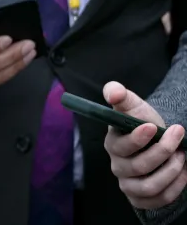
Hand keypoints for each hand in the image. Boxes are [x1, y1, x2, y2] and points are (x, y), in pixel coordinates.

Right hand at [103, 81, 186, 209]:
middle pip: (139, 166)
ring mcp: (128, 185)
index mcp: (112, 144)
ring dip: (171, 171)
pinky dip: (175, 187)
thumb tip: (112, 93)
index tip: (154, 127)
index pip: (121, 146)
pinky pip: (159, 199)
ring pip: (150, 187)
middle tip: (178, 137)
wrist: (156, 142)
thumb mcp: (133, 105)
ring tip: (182, 156)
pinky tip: (182, 172)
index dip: (138, 138)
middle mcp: (117, 166)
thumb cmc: (143, 123)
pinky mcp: (141, 198)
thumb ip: (120, 94)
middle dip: (163, 152)